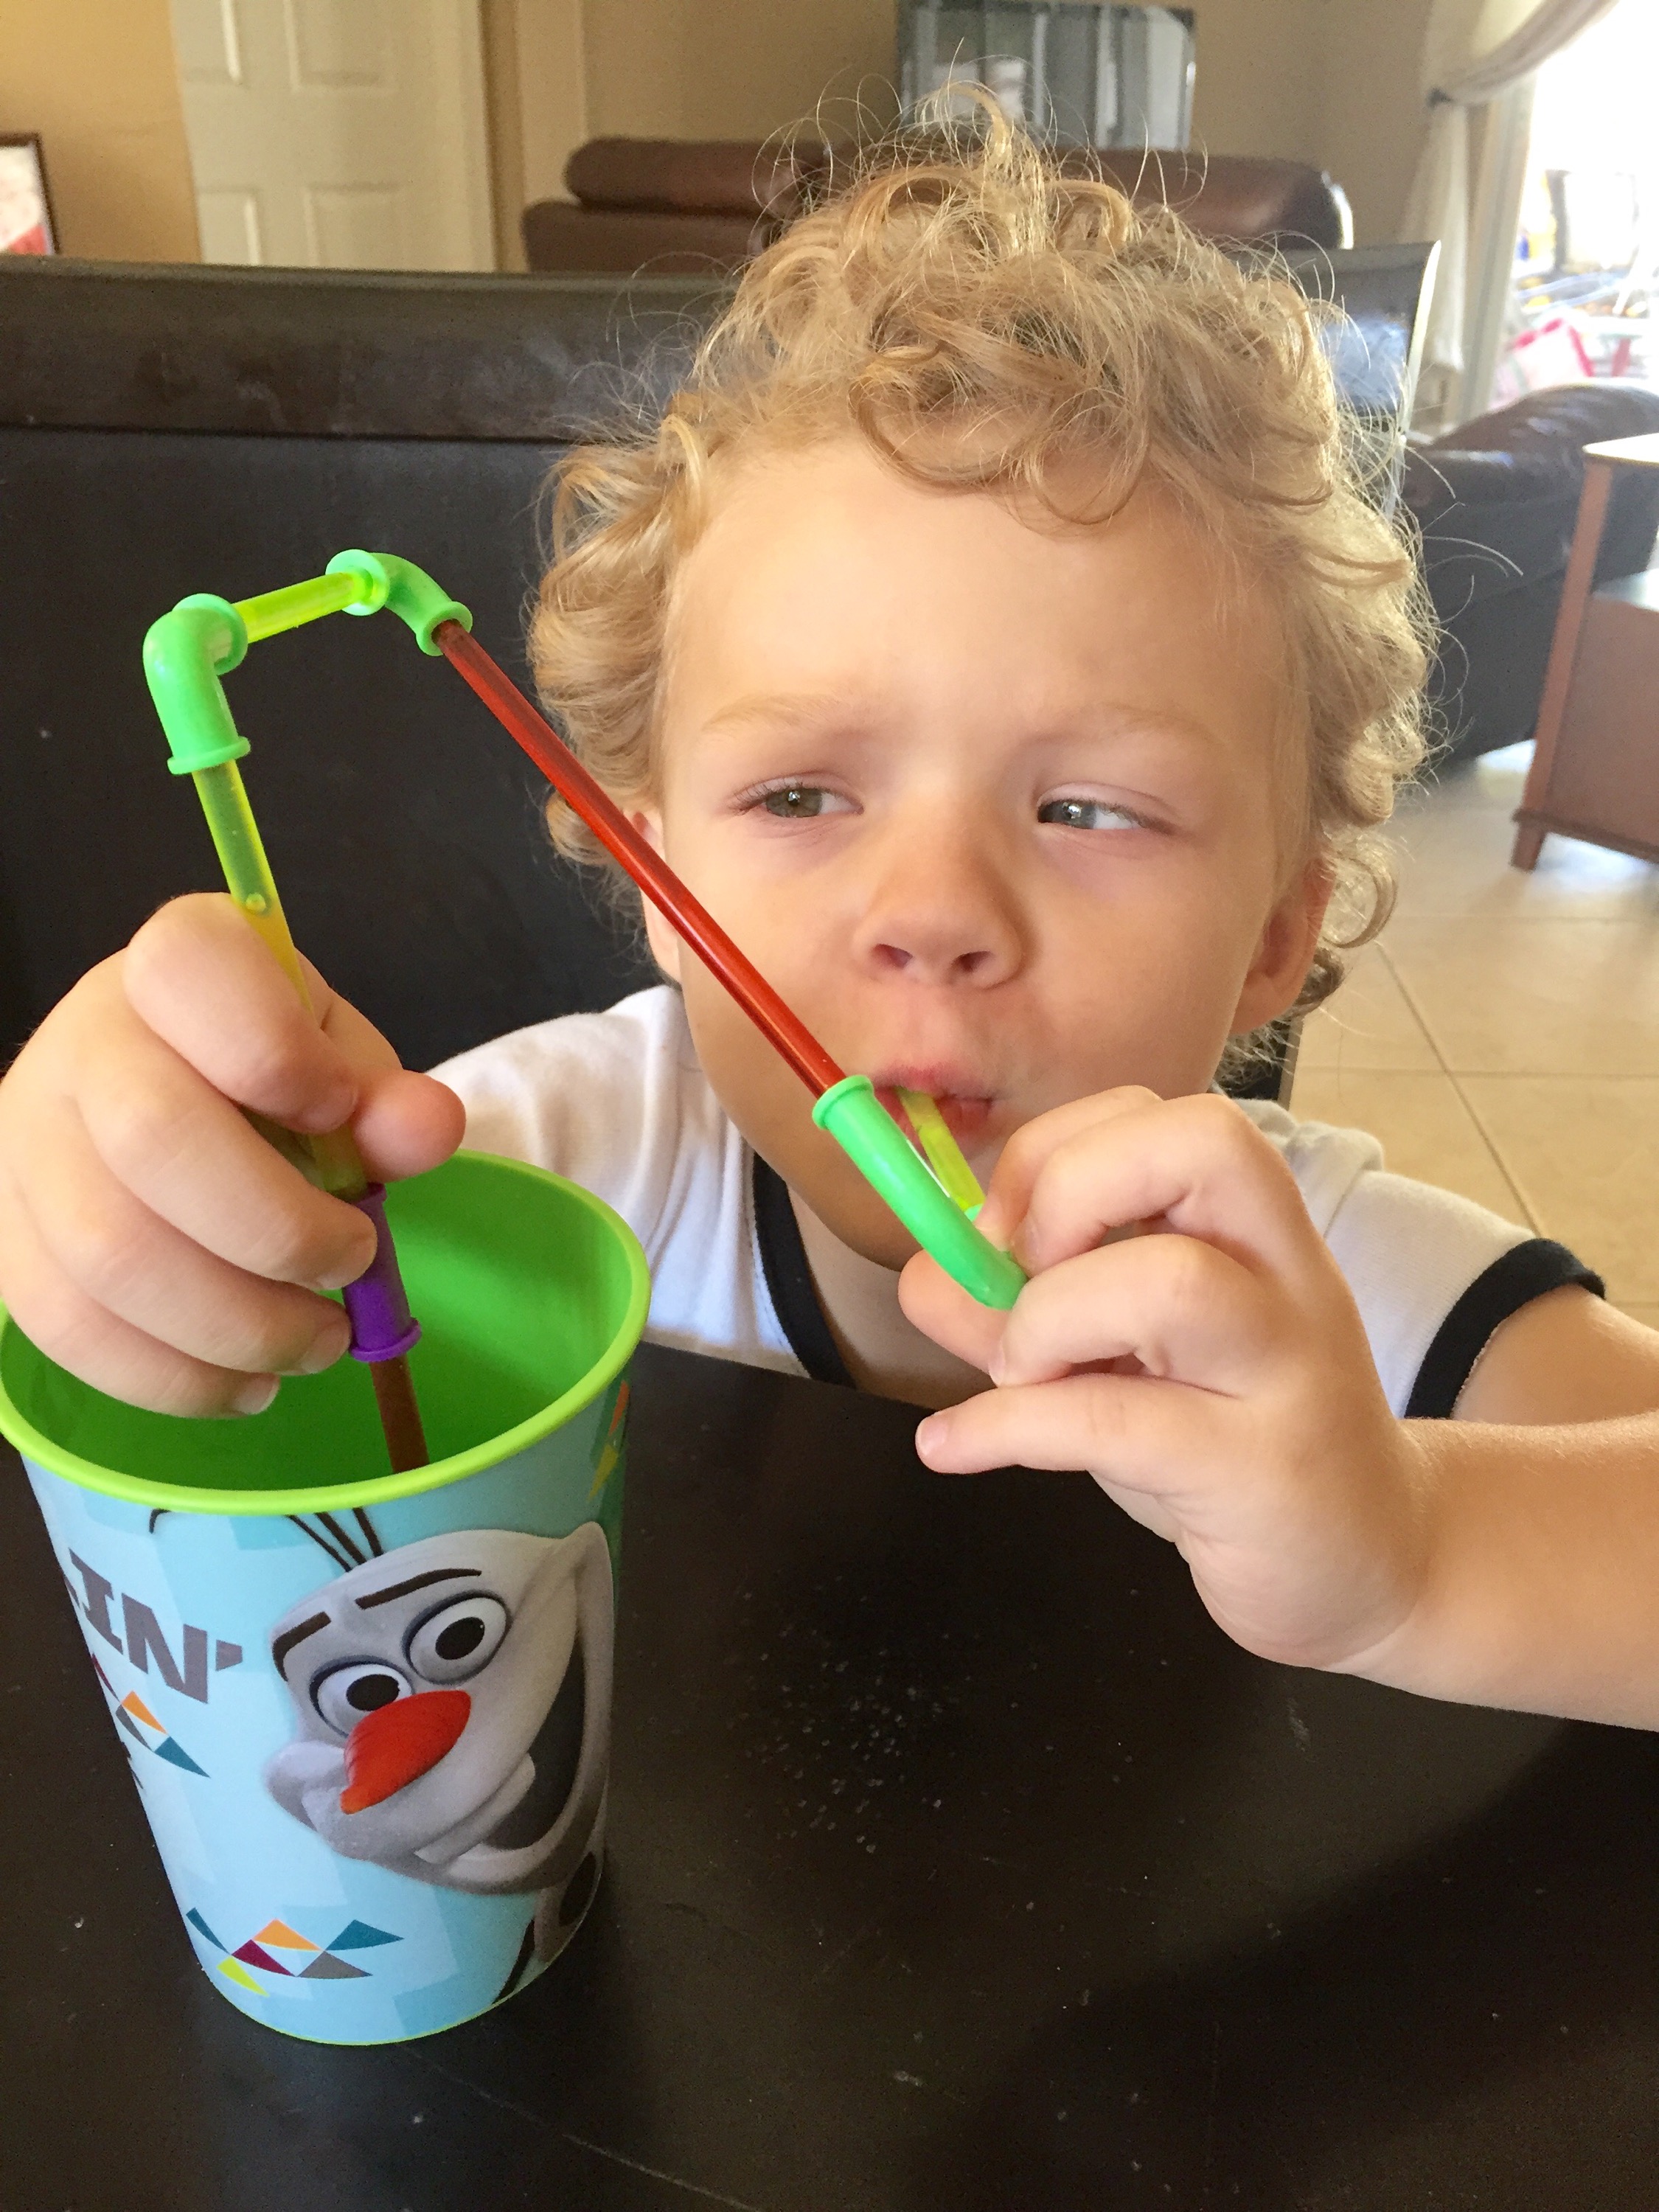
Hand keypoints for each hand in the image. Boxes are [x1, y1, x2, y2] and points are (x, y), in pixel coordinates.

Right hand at [0, 894, 463, 1416]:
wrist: (165, 1105)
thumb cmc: (270, 1077)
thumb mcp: (341, 1063)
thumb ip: (385, 1100)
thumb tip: (429, 1130)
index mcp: (175, 966)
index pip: (191, 975)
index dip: (275, 1056)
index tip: (340, 1115)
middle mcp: (80, 1043)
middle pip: (153, 1140)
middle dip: (278, 1231)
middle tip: (352, 1264)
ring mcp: (24, 1144)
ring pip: (110, 1254)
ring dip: (237, 1326)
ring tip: (317, 1343)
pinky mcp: (6, 1240)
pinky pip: (68, 1328)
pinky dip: (174, 1377)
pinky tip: (244, 1385)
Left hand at [899, 1088, 1427, 1669]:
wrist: (1371, 1562)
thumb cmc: (1231, 1440)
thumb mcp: (1120, 1357)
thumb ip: (1016, 1309)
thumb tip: (927, 1274)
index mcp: (1254, 1228)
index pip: (1167, 1114)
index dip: (1058, 1149)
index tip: (1002, 1229)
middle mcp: (1287, 1276)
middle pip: (1200, 1146)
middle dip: (1069, 1188)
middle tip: (1022, 1277)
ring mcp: (1287, 1373)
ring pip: (1171, 1283)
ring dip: (1047, 1317)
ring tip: (1014, 1371)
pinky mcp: (1261, 1475)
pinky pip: (1117, 1423)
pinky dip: (1003, 1427)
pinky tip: (953, 1446)